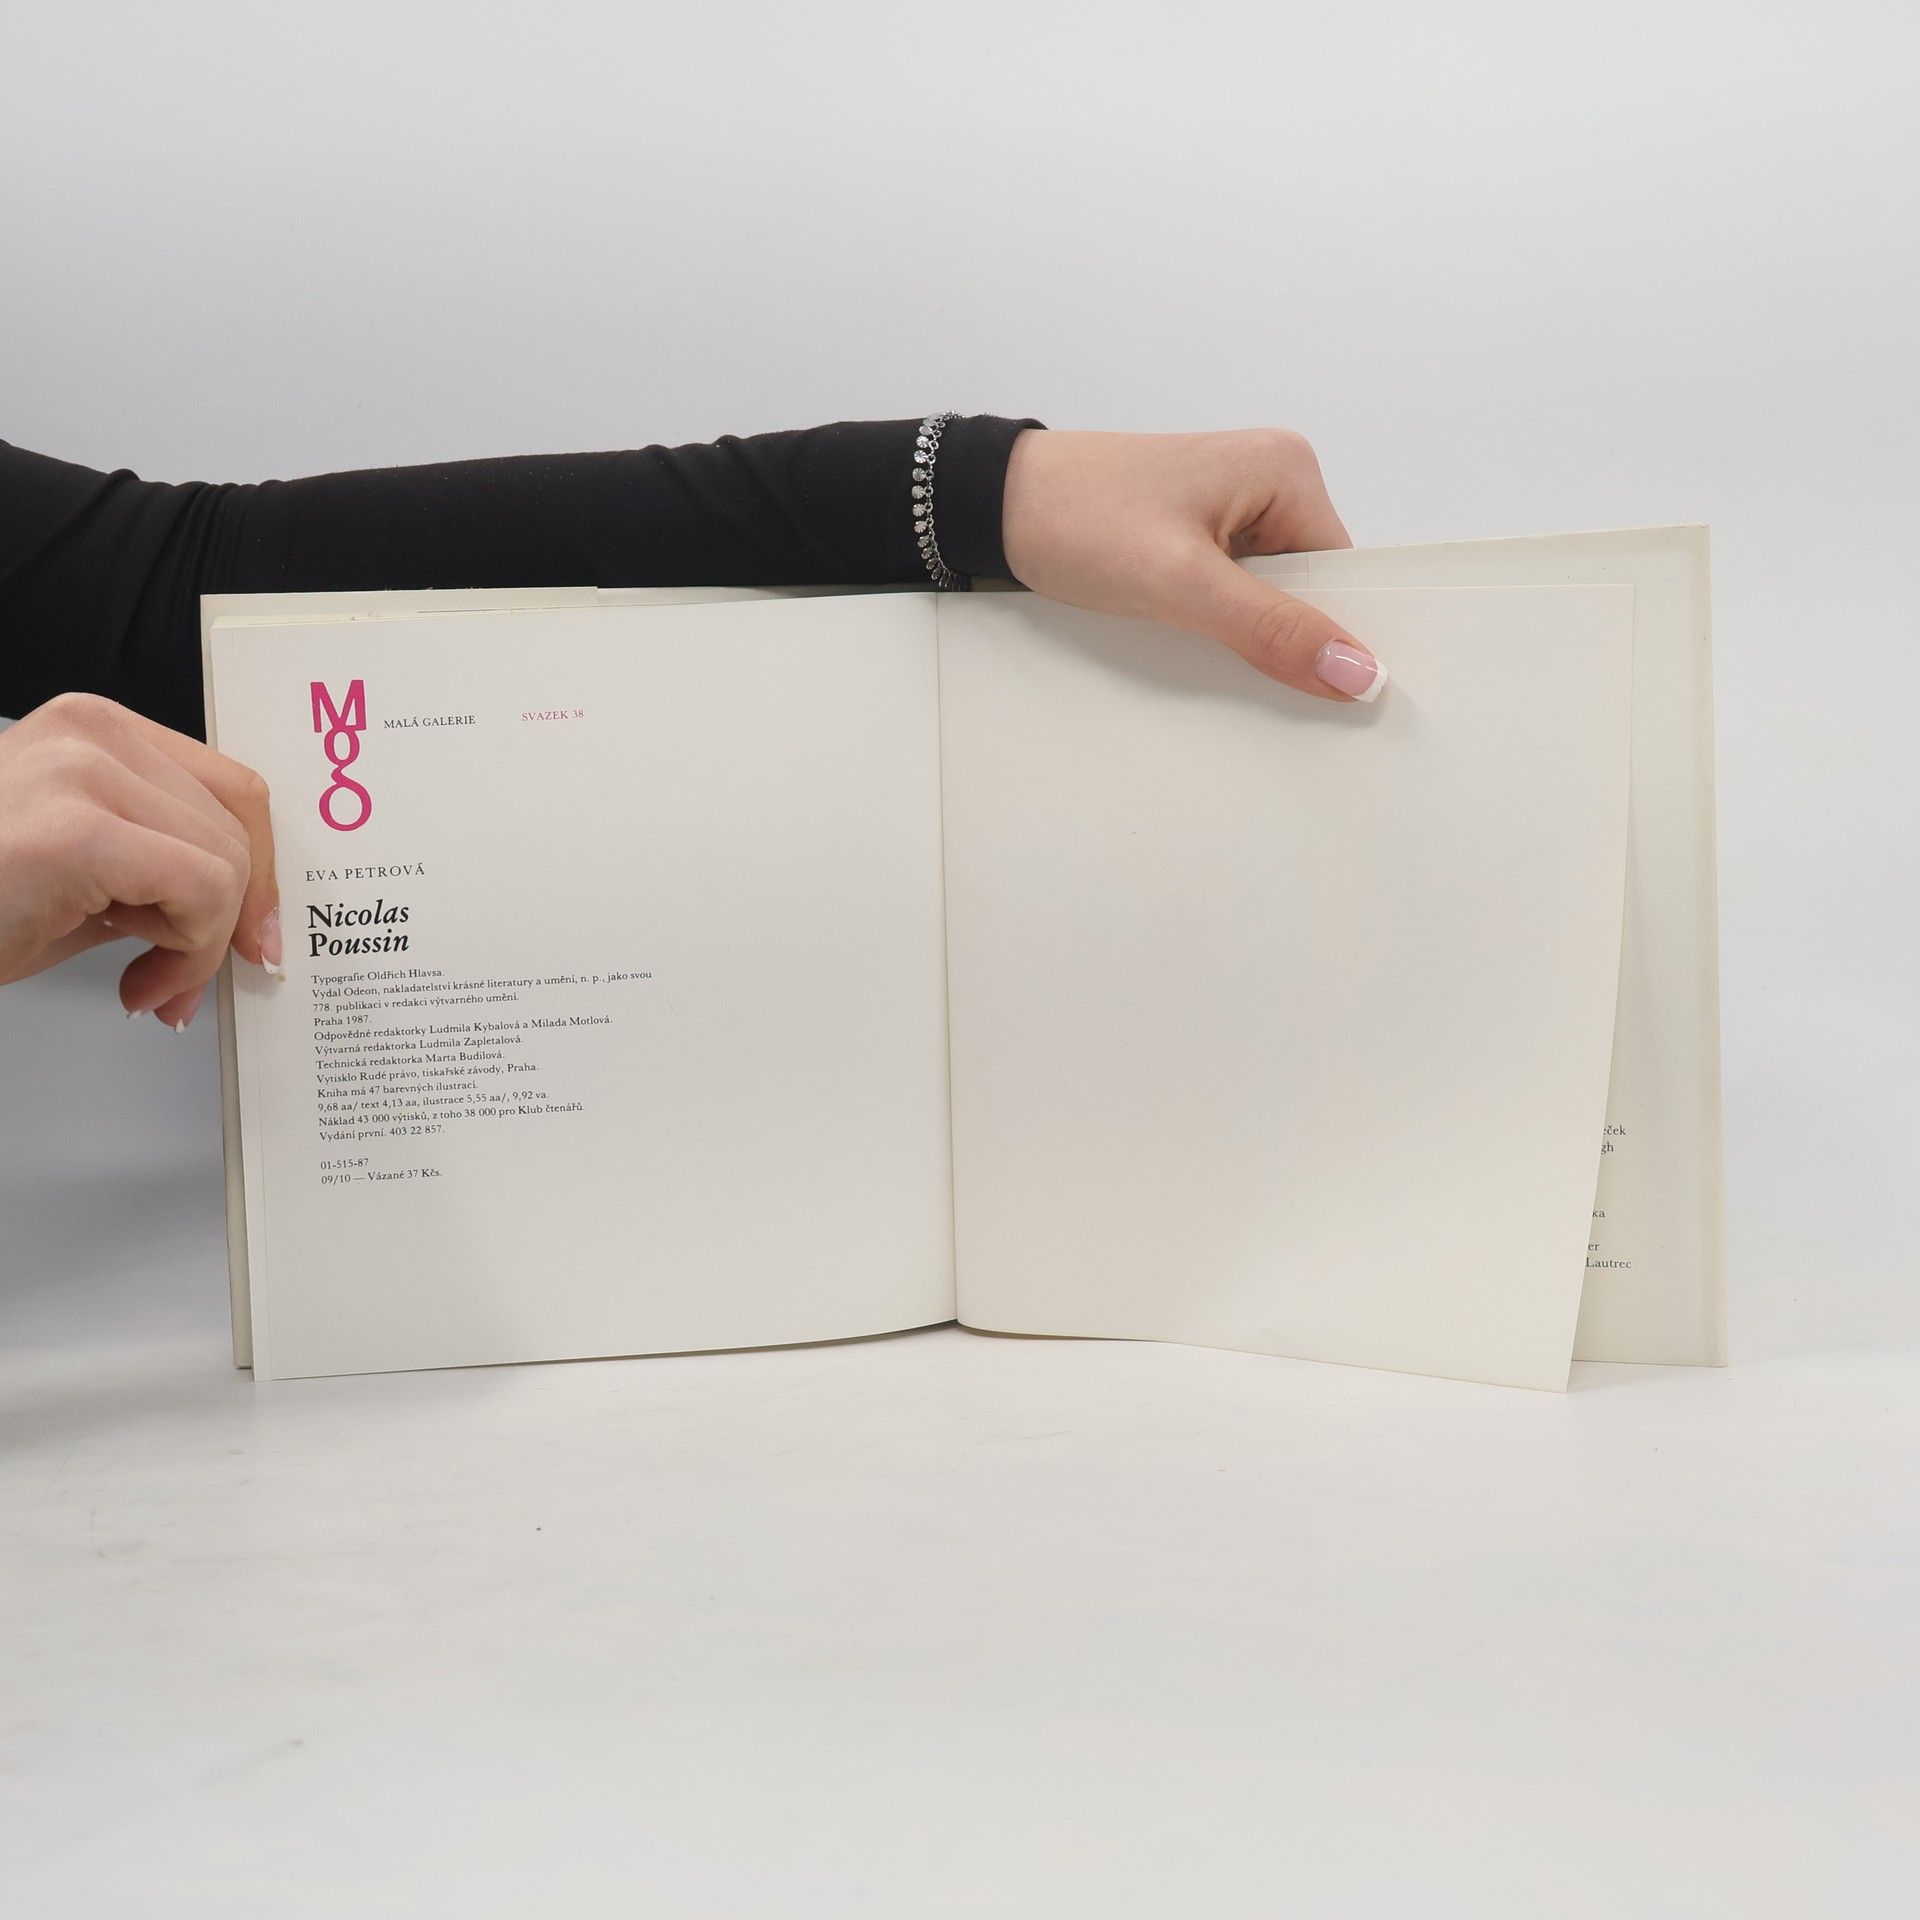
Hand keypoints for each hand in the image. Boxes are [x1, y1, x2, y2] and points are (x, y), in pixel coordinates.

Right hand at [0, 692, 281, 1026]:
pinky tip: (138, 984)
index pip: (232, 789)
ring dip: (200, 949)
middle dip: (226, 925)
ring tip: (148, 983)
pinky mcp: (77, 830)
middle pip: (236, 831)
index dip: (261, 870)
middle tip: (178, 983)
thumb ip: (160, 870)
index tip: (254, 935)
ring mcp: (82, 771)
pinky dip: (188, 954)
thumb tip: (243, 913)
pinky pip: (200, 893)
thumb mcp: (86, 876)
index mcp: (95, 731)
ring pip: (226, 866)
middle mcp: (91, 733)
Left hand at [1000, 427, 1384, 701]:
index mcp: (1286, 470)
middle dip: (1287, 638)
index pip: (1343, 573)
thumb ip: (1270, 629)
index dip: (1338, 635)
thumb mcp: (1180, 583)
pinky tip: (1195, 646)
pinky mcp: (1195, 535)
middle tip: (1264, 689)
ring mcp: (1231, 509)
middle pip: (1309, 587)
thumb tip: (1358, 671)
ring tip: (1215, 662)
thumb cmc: (1078, 518)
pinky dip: (1217, 626)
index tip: (1337, 698)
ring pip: (1268, 598)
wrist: (993, 505)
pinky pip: (1231, 595)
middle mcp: (1268, 481)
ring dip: (1247, 636)